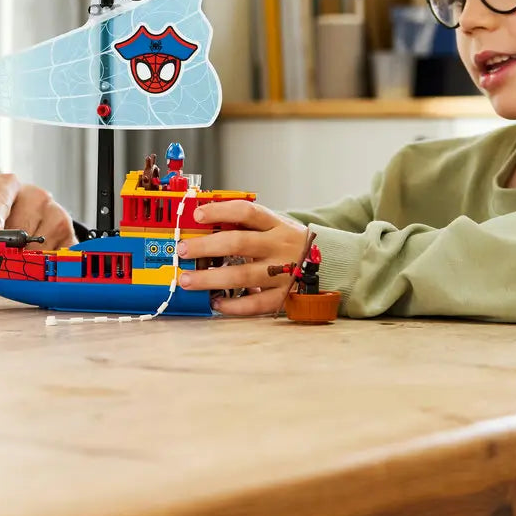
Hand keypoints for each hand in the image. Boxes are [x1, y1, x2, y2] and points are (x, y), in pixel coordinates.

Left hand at [0, 174, 76, 277]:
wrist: (13, 230)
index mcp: (4, 187)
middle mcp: (34, 195)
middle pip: (19, 232)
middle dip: (5, 256)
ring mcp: (57, 214)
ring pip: (38, 251)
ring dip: (24, 267)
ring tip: (14, 264)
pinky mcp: (71, 236)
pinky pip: (57, 262)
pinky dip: (43, 273)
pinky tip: (33, 268)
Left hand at [177, 199, 309, 315]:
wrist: (332, 263)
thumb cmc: (290, 242)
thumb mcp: (274, 225)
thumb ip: (246, 224)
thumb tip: (205, 220)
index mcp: (275, 225)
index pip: (246, 212)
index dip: (220, 211)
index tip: (197, 215)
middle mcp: (279, 247)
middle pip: (239, 244)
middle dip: (206, 247)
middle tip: (183, 249)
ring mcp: (283, 273)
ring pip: (243, 276)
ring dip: (211, 279)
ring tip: (188, 280)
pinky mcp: (284, 296)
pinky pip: (256, 303)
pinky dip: (233, 305)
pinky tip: (215, 302)